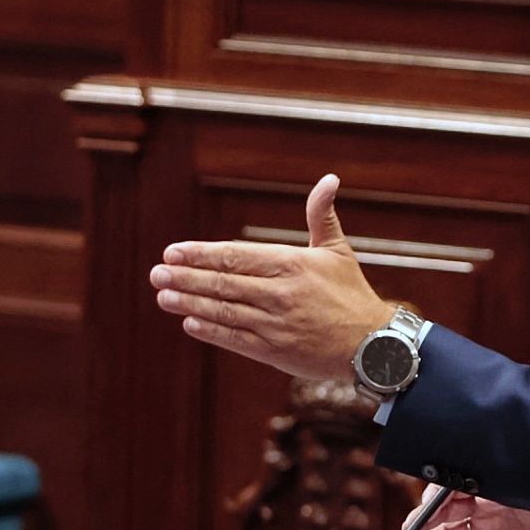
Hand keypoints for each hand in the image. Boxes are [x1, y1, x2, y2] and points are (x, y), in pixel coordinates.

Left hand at [150, 174, 393, 379]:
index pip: (236, 255)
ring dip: (189, 302)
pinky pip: (234, 338)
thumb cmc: (352, 293)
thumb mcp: (338, 250)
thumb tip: (329, 179)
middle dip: (185, 277)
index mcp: (293, 264)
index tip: (173, 251)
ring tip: (163, 295)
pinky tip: (189, 321)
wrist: (372, 345)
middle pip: (223, 282)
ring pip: (223, 310)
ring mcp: (276, 324)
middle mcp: (281, 294)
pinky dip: (210, 329)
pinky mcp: (275, 351)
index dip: (201, 253)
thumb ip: (322, 214)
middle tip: (157, 272)